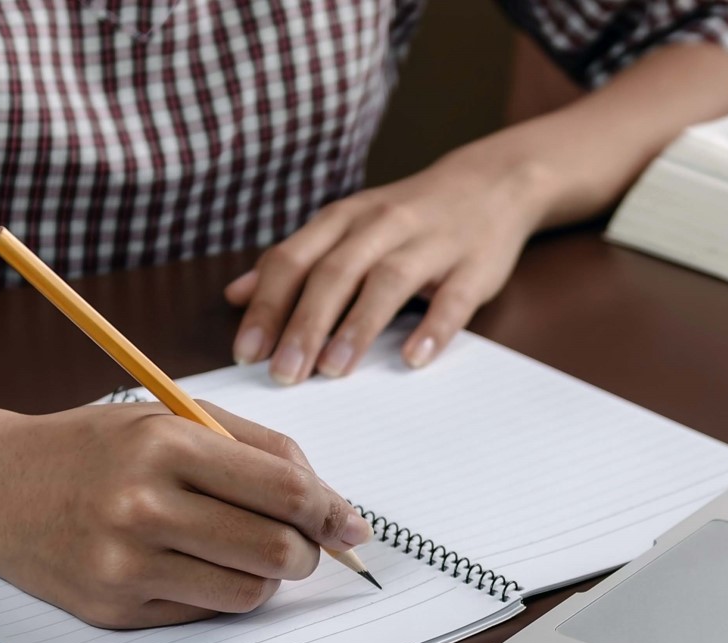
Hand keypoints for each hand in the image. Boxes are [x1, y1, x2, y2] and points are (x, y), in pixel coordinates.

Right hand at [0, 402, 371, 628]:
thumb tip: (332, 504)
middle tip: (302, 542)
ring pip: (249, 591)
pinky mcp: (114, 609)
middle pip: (277, 549)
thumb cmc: (93, 449)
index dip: (332, 512)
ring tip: (239, 547)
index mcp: (164, 445)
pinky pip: (206, 612)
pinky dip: (219, 591)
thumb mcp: (169, 418)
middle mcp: (143, 506)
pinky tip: (191, 563)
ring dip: (265, 576)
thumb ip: (257, 449)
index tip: (352, 525)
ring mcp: (125, 564)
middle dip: (308, 551)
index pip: (284, 489)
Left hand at [224, 145, 549, 382]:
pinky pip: (452, 299)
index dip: (268, 306)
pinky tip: (413, 358)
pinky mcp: (473, 266)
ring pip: (387, 282)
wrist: (492, 183)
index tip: (247, 353)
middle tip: (284, 374)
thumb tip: (236, 295)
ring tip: (334, 370)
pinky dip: (433, 328)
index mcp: (344, 219)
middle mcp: (382, 225)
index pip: (294, 260)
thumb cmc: (409, 215)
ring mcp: (430, 244)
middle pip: (335, 273)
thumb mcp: (346, 227)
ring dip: (357, 327)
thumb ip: (295, 261)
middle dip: (305, 325)